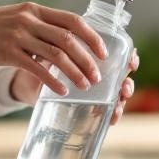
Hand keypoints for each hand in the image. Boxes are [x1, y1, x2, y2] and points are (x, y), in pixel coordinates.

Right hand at [0, 3, 107, 95]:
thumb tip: (62, 42)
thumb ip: (37, 26)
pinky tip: (61, 91)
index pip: (72, 20)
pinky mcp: (8, 53)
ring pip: (57, 55)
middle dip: (87, 59)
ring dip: (75, 72)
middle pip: (69, 39)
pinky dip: (53, 81)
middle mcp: (29, 20)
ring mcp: (18, 36)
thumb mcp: (15, 18)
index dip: (92, 36)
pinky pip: (37, 69)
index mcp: (34, 9)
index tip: (102, 51)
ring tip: (84, 85)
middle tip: (97, 75)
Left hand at [11, 49, 139, 125]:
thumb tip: (67, 40)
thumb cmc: (41, 62)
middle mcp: (100, 74)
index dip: (130, 58)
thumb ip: (61, 47)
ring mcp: (96, 91)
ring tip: (119, 103)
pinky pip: (106, 112)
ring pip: (117, 96)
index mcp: (95, 58)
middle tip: (124, 86)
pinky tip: (112, 118)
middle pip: (123, 78)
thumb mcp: (51, 52)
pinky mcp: (88, 106)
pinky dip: (112, 115)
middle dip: (127, 83)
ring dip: (122, 100)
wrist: (27, 83)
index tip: (132, 59)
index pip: (120, 56)